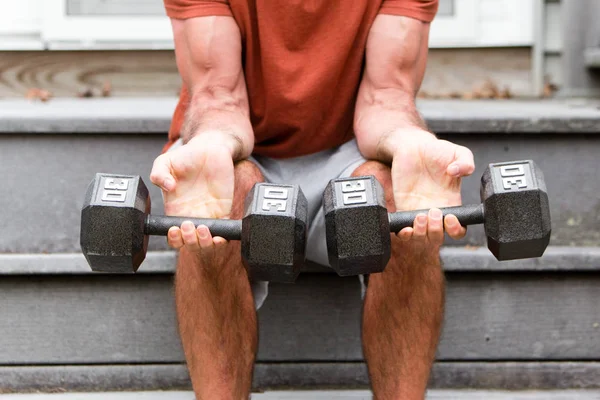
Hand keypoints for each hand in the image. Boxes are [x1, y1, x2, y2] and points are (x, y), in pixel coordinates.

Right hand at [150, 138, 234, 249]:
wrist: (211, 148)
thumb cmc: (186, 156)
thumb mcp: (165, 162)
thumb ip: (158, 174)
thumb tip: (167, 187)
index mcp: (174, 210)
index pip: (173, 235)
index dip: (174, 238)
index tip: (175, 229)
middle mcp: (191, 216)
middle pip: (189, 243)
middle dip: (189, 241)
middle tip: (189, 226)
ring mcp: (208, 215)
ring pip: (206, 241)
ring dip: (204, 243)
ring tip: (203, 228)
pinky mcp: (223, 211)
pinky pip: (224, 231)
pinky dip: (222, 239)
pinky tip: (220, 237)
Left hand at [390, 129, 474, 244]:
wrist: (412, 146)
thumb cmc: (436, 151)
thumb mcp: (458, 152)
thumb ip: (466, 162)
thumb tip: (456, 172)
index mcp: (452, 203)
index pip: (458, 228)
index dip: (456, 230)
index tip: (450, 218)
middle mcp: (436, 211)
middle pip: (438, 237)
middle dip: (437, 231)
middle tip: (433, 211)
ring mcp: (418, 211)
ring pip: (421, 237)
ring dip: (421, 233)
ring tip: (420, 215)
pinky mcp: (402, 208)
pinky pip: (402, 229)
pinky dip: (404, 234)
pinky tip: (405, 228)